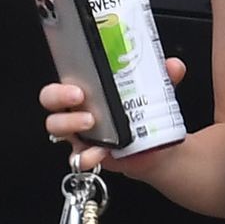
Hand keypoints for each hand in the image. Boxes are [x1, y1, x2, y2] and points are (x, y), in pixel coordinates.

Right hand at [38, 56, 187, 175]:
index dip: (62, 74)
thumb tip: (174, 66)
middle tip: (79, 96)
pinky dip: (86, 156)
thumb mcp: (155, 91)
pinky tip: (99, 153)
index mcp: (88, 87)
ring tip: (91, 122)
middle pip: (50, 99)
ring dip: (70, 123)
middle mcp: (78, 108)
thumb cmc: (145, 113)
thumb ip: (164, 77)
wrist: (157, 147)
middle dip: (59, 96)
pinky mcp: (88, 154)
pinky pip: (77, 157)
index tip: (77, 79)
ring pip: (57, 127)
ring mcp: (80, 133)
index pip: (63, 76)